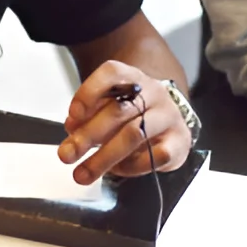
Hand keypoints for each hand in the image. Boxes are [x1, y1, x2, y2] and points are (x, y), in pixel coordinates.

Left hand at [58, 61, 192, 183]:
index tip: (73, 115)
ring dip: (104, 157)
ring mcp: (168, 115)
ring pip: (135, 134)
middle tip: (67, 154)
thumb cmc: (132, 116)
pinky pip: (154, 156)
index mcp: (132, 79)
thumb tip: (73, 128)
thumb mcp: (107, 109)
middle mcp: (153, 93)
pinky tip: (118, 168)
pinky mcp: (180, 140)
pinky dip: (131, 167)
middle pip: (119, 110)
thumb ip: (87, 117)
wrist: (167, 124)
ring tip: (83, 173)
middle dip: (88, 135)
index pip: (112, 73)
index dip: (90, 92)